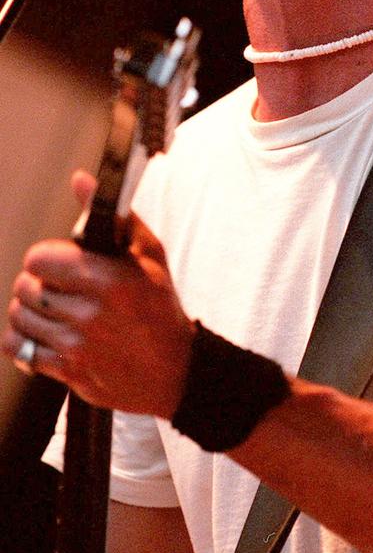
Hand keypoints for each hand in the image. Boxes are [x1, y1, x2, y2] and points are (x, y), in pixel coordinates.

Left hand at [3, 170, 194, 418]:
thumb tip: (80, 180)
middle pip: (25, 288)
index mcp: (110, 280)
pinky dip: (23, 341)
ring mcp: (77, 346)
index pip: (40, 260)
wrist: (174, 370)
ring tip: (53, 311)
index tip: (60, 262)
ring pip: (18, 318)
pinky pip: (19, 350)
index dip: (46, 257)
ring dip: (30, 312)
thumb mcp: (149, 254)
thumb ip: (115, 216)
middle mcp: (91, 314)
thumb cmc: (160, 307)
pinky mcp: (68, 372)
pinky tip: (44, 334)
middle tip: (59, 287)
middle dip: (38, 284)